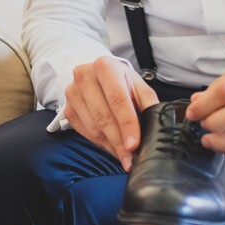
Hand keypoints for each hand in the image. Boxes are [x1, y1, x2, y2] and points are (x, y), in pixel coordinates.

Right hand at [64, 56, 158, 170]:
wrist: (98, 76)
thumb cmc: (121, 82)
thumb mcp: (138, 87)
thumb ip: (149, 105)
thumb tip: (156, 128)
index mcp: (105, 67)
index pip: (118, 100)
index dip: (127, 124)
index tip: (134, 145)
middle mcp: (85, 76)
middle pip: (104, 117)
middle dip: (119, 141)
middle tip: (131, 158)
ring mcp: (73, 93)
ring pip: (93, 127)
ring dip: (111, 145)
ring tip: (124, 155)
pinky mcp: (67, 109)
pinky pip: (85, 132)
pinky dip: (101, 144)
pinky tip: (112, 146)